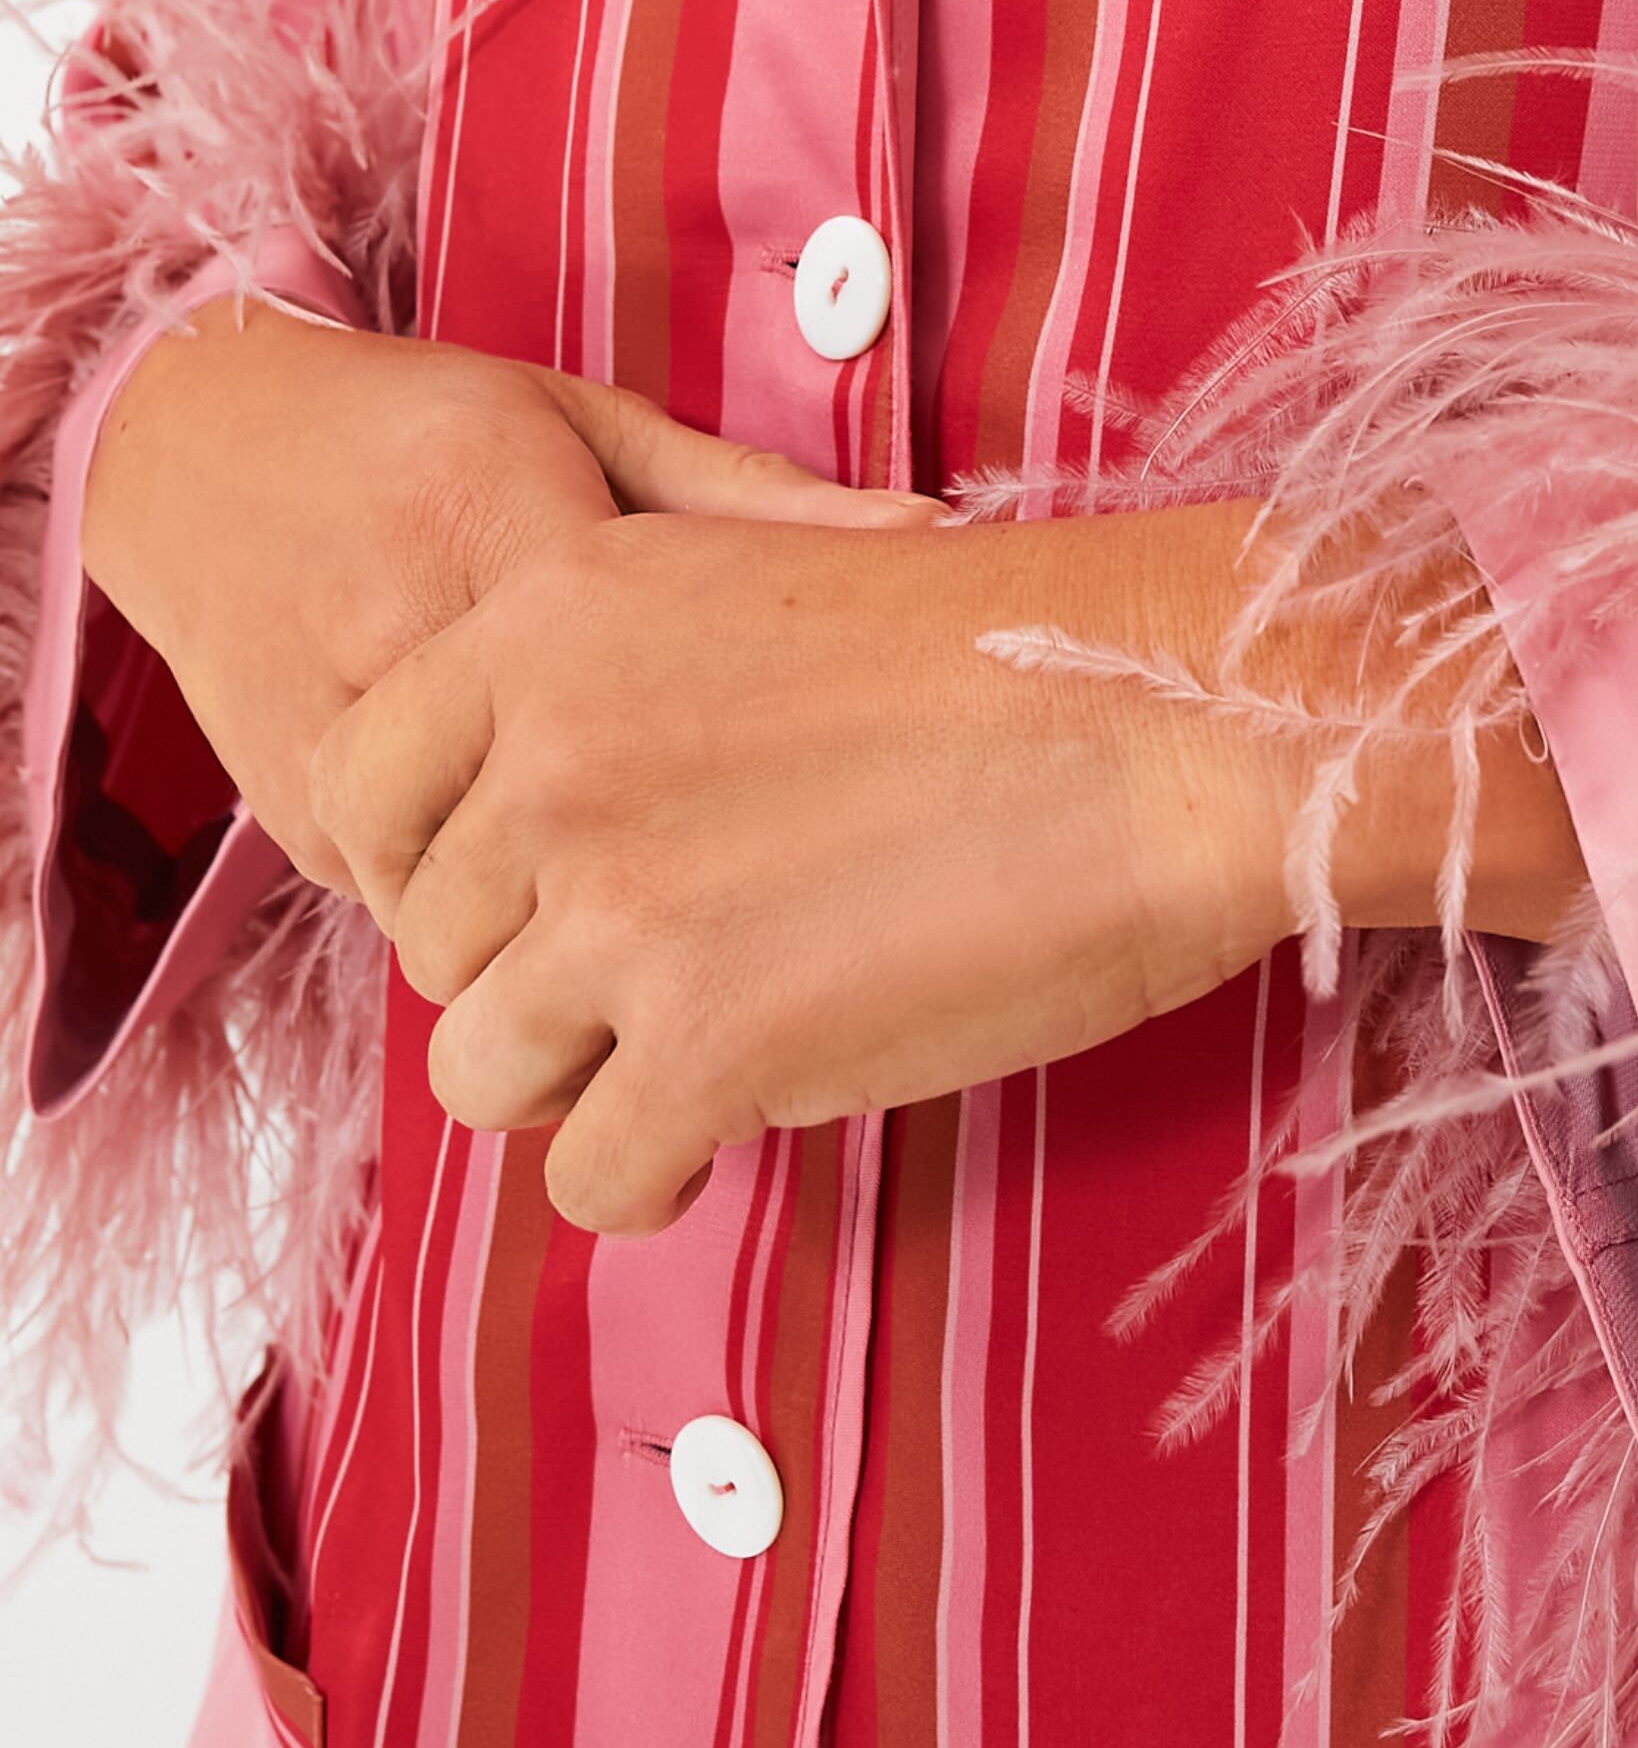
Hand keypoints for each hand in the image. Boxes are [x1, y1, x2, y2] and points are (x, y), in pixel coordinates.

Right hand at [80, 298, 898, 890]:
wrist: (201, 457)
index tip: (840, 800)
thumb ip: (753, 499)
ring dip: (580, 904)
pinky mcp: (291, 828)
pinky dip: (499, 907)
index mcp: (498, 522)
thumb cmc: (426, 430)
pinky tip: (558, 875)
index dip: (759, 757)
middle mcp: (403, 638)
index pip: (657, 679)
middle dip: (679, 862)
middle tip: (779, 877)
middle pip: (575, 814)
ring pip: (492, 897)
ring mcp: (332, 747)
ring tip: (669, 885)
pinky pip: (424, 907)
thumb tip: (935, 534)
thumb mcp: (593, 425)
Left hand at [307, 502, 1314, 1230]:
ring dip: (579, 1079)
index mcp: (550, 616)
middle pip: (431, 943)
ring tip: (698, 1047)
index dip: (438, 861)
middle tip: (668, 964)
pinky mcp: (701, 1047)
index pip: (363, 785)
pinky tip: (737, 1119)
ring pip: (480, 1072)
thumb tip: (549, 786)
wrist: (1165, 715)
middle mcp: (546, 759)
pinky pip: (590, 1174)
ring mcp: (614, 909)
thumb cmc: (1009, 649)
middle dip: (534, 971)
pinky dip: (656, 1170)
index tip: (531, 888)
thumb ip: (620, 671)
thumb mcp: (761, 574)